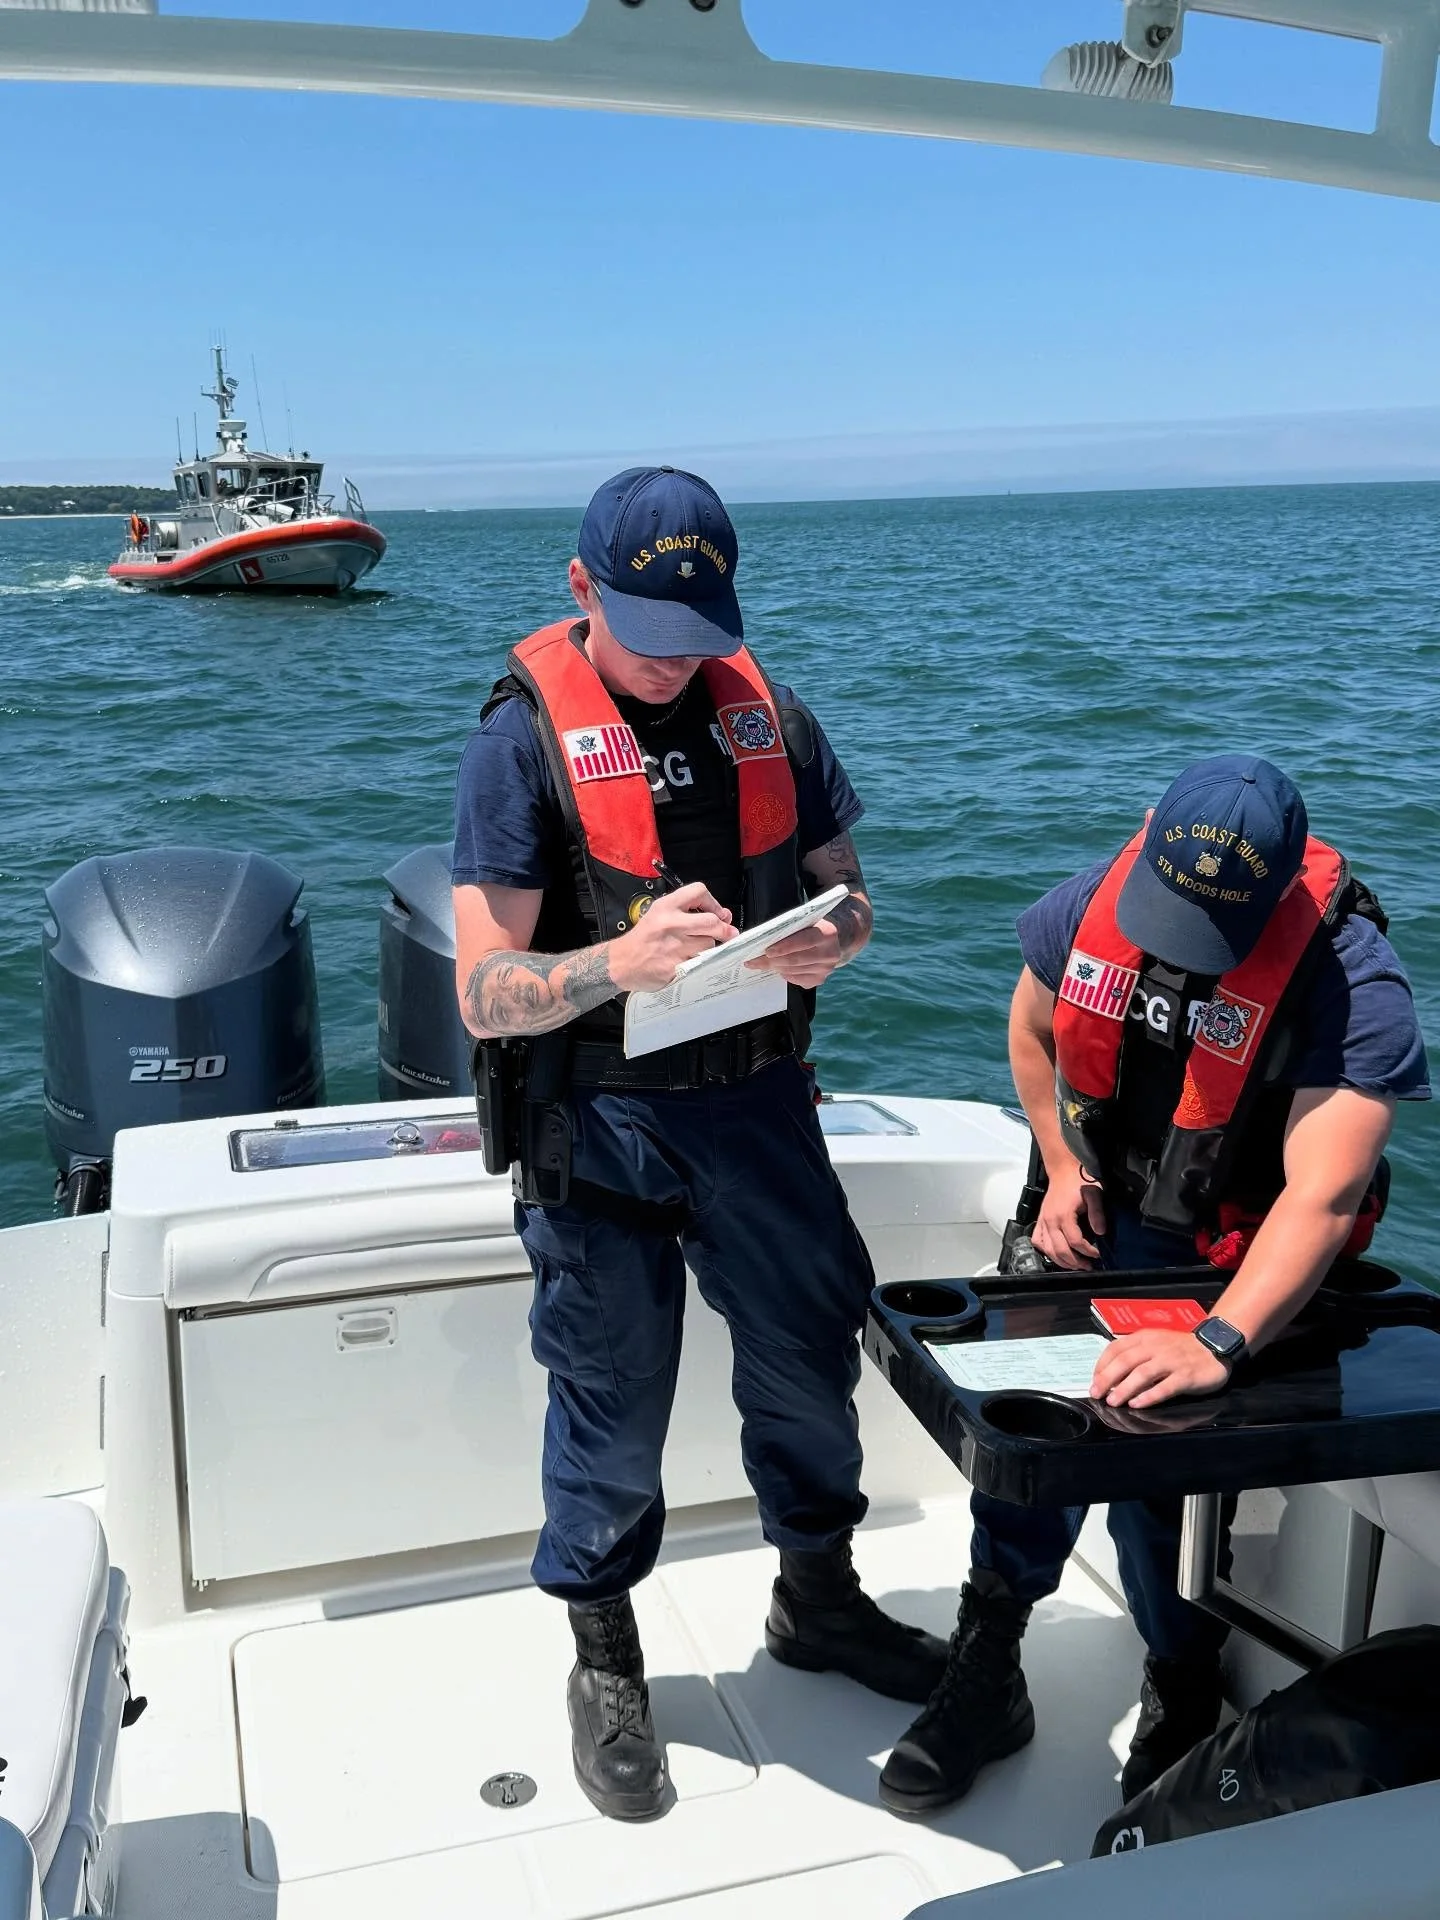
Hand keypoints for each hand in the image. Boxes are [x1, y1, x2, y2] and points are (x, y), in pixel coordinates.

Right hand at [609, 882, 733, 991]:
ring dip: (708, 948)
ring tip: (696, 948)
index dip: (714, 903)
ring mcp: (674, 946)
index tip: (718, 913)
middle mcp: (670, 924)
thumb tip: (723, 916)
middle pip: (711, 922)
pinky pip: (700, 963)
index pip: (699, 892)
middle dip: (724, 929)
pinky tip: (689, 961)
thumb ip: (688, 912)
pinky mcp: (676, 966)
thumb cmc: (642, 939)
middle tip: (727, 933)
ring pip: (708, 944)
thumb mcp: (659, 914)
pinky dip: (699, 962)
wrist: (622, 962)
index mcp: (666, 907)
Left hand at [746, 916, 844, 988]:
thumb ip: (789, 929)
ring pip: (794, 971)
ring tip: (764, 963)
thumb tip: (761, 941)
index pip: (805, 941)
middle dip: (773, 961)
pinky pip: (796, 980)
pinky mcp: (820, 979)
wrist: (832, 938)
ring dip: (776, 968)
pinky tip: (780, 968)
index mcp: (828, 933)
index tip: (767, 951)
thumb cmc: (810, 927)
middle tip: (754, 960)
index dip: (785, 947)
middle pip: (797, 960)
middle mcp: (831, 952)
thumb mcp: (804, 922)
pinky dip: (785, 975)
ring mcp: (827, 969)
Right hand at [1032, 1161, 1106, 1268]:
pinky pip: (1037, 1241)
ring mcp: (1043, 1221)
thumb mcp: (1094, 1194)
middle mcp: (1050, 1220)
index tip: (1098, 1254)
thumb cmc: (1078, 1180)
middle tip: (1088, 1266)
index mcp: (1064, 1215)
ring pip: (1048, 1250)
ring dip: (1061, 1261)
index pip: (1076, 1242)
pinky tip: (1055, 1254)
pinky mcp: (1039, 1220)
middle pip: (1060, 1250)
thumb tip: (1101, 1232)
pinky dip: (1045, 1251)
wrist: (1062, 1170)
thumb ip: (1097, 1214)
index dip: (1088, 1251)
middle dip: (1075, 1262)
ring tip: (1074, 1265)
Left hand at [1090, 1330, 1231, 1408]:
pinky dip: (1149, 1396)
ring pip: (1143, 1374)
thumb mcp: (1155, 1342)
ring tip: (1113, 1401)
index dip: (1102, 1365)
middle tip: (1096, 1393)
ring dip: (1125, 1388)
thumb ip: (1136, 1353)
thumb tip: (1110, 1373)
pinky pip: (1165, 1387)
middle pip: (1126, 1361)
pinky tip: (1138, 1404)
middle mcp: (1156, 1347)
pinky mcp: (1186, 1376)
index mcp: (1145, 1338)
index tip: (1094, 1380)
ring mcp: (1171, 1361)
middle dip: (1107, 1378)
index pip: (1116, 1348)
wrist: (1214, 1346)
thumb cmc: (1180, 1348)